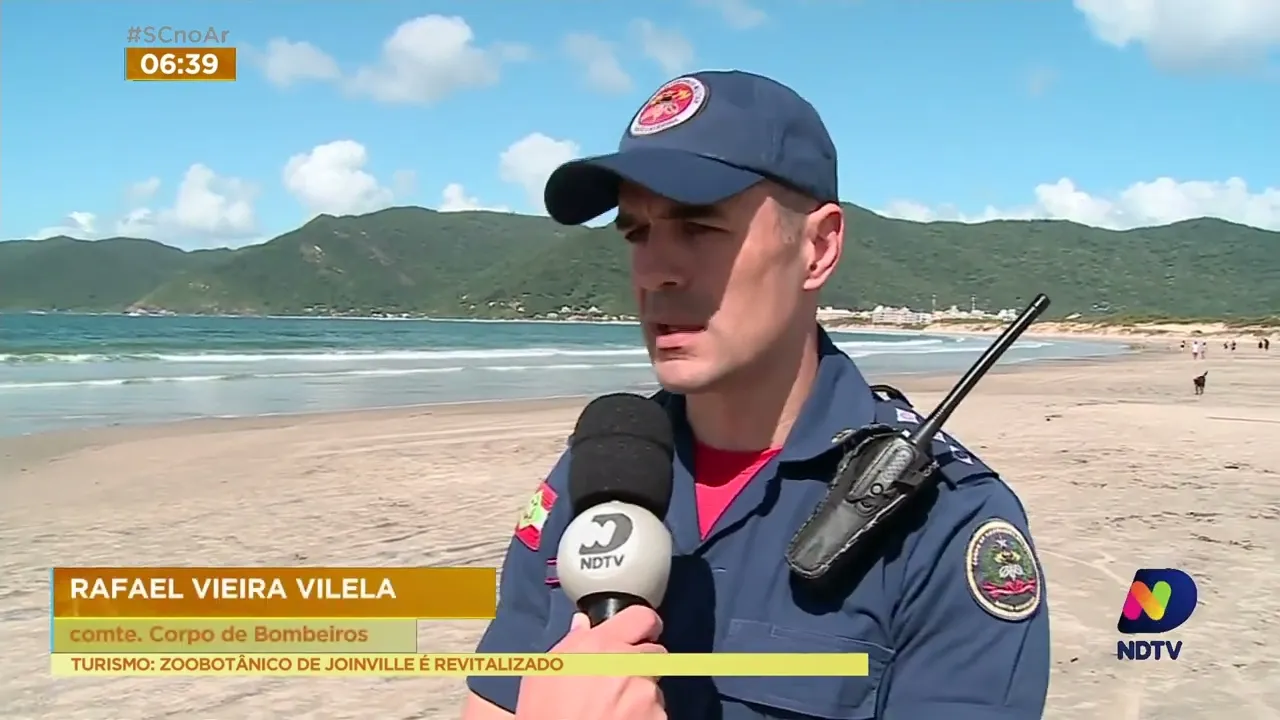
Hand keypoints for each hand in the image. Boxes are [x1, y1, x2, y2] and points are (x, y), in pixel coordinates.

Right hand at [515, 606, 666, 719]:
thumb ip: (570, 643)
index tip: (642, 634)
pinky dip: (644, 717)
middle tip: (620, 682)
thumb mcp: (543, 674)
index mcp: (601, 646)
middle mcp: (629, 664)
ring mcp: (646, 694)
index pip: (642, 618)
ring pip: (654, 686)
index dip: (644, 626)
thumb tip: (583, 624)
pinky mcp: (657, 718)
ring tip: (614, 711)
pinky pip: (657, 712)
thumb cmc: (545, 715)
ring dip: (640, 694)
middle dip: (642, 664)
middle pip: (654, 653)